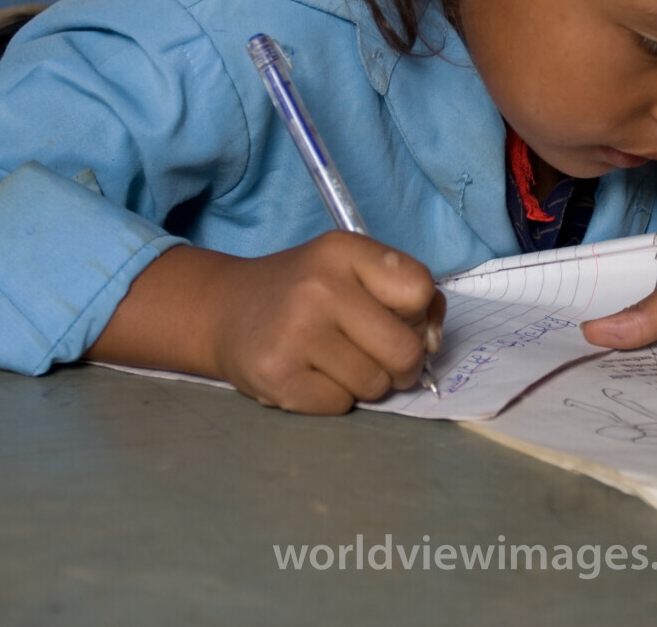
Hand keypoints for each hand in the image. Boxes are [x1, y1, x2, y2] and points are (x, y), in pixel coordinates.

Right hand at [89, 233, 445, 414]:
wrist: (224, 311)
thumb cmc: (304, 293)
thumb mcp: (352, 270)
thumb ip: (404, 295)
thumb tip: (432, 340)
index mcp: (344, 251)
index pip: (419, 289)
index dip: (418, 315)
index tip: (396, 319)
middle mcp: (319, 287)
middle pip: (405, 350)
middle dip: (401, 364)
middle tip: (375, 355)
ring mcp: (295, 333)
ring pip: (375, 385)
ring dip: (364, 382)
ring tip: (333, 361)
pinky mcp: (277, 376)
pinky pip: (341, 406)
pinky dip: (333, 398)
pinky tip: (309, 374)